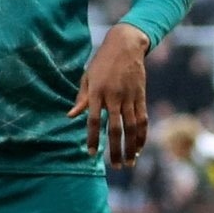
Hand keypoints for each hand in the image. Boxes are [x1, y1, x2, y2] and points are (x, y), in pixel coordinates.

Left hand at [70, 24, 151, 165]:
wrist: (125, 45)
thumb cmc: (102, 62)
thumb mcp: (87, 77)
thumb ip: (81, 98)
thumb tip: (70, 116)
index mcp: (97, 92)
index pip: (93, 120)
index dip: (91, 137)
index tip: (90, 153)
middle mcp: (114, 97)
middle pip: (115, 128)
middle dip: (115, 150)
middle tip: (115, 167)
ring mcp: (129, 97)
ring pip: (132, 127)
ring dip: (130, 147)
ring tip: (128, 163)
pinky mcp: (141, 96)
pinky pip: (143, 119)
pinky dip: (142, 135)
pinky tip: (139, 148)